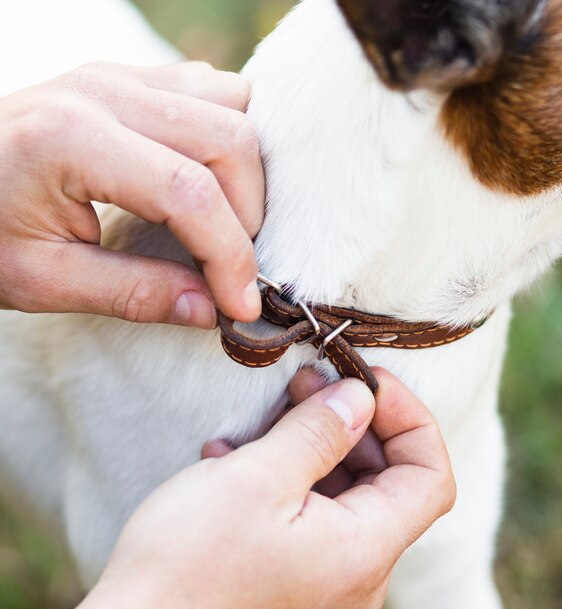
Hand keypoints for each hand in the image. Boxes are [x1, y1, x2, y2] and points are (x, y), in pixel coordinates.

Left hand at [0, 61, 264, 326]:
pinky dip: (227, 140)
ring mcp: (119, 75)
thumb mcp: (43, 280)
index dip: (230, 256)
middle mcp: (104, 91)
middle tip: (228, 265)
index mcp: (72, 138)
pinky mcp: (130, 78)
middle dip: (248, 214)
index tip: (241, 306)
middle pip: (229, 139)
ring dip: (244, 173)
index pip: (189, 194)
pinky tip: (209, 180)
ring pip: (233, 106)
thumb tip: (210, 310)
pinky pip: (212, 91)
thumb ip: (133, 295)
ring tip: (223, 222)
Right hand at [67, 369, 455, 608]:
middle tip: (307, 385)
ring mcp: (325, 580)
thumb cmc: (188, 567)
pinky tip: (238, 460)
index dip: (409, 418)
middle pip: (385, 481)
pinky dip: (289, 478)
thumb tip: (361, 398)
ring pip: (343, 495)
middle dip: (353, 423)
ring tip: (269, 420)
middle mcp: (356, 574)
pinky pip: (310, 517)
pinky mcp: (292, 579)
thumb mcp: (257, 479)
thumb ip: (319, 433)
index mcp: (363, 551)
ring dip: (314, 447)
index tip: (368, 382)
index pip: (429, 475)